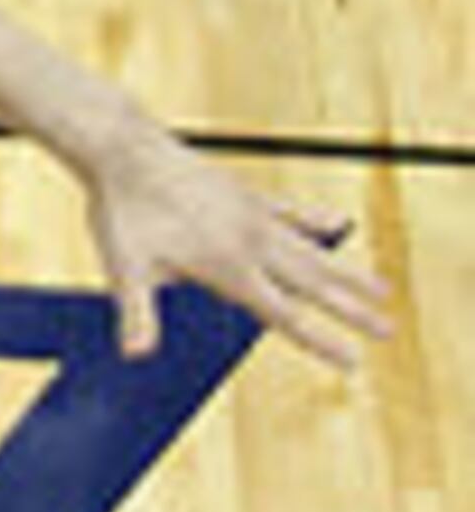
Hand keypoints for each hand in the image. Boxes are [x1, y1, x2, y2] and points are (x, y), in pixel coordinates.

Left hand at [80, 116, 392, 368]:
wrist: (124, 149)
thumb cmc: (121, 210)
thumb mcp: (125, 266)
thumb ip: (137, 312)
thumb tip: (135, 354)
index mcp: (227, 267)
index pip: (285, 315)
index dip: (321, 341)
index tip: (353, 362)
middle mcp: (251, 242)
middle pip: (313, 285)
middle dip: (352, 311)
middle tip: (389, 331)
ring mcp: (252, 215)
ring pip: (311, 250)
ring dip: (346, 272)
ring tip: (381, 288)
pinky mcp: (244, 193)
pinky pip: (290, 211)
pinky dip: (315, 220)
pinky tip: (336, 225)